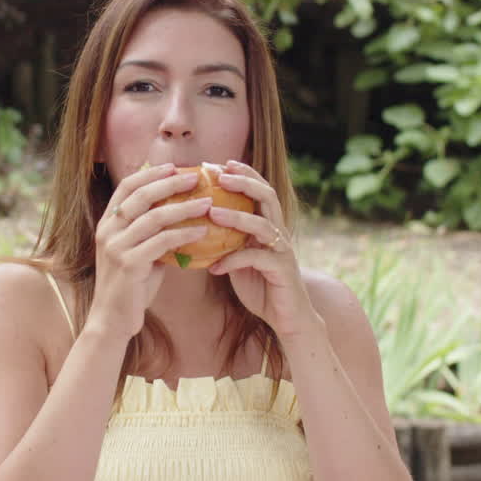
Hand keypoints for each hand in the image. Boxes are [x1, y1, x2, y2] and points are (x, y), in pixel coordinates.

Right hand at [90, 163, 212, 340]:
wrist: (111, 320)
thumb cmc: (130, 287)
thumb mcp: (137, 253)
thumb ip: (152, 234)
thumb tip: (182, 216)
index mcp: (107, 224)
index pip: (126, 187)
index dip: (149, 174)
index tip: (173, 167)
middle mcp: (108, 231)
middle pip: (140, 196)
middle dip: (170, 183)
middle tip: (195, 177)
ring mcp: (116, 247)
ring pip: (153, 217)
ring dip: (184, 207)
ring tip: (207, 203)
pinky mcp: (128, 264)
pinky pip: (161, 242)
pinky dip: (184, 234)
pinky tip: (202, 232)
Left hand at [206, 160, 318, 336]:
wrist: (287, 318)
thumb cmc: (261, 286)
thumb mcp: (239, 260)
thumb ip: (225, 242)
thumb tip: (193, 228)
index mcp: (269, 226)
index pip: (261, 191)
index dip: (245, 174)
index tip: (221, 163)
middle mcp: (279, 233)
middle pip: (268, 197)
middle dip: (245, 183)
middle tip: (220, 176)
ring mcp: (282, 251)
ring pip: (263, 225)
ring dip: (237, 217)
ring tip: (212, 213)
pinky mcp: (282, 271)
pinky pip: (257, 259)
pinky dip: (233, 261)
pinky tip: (214, 267)